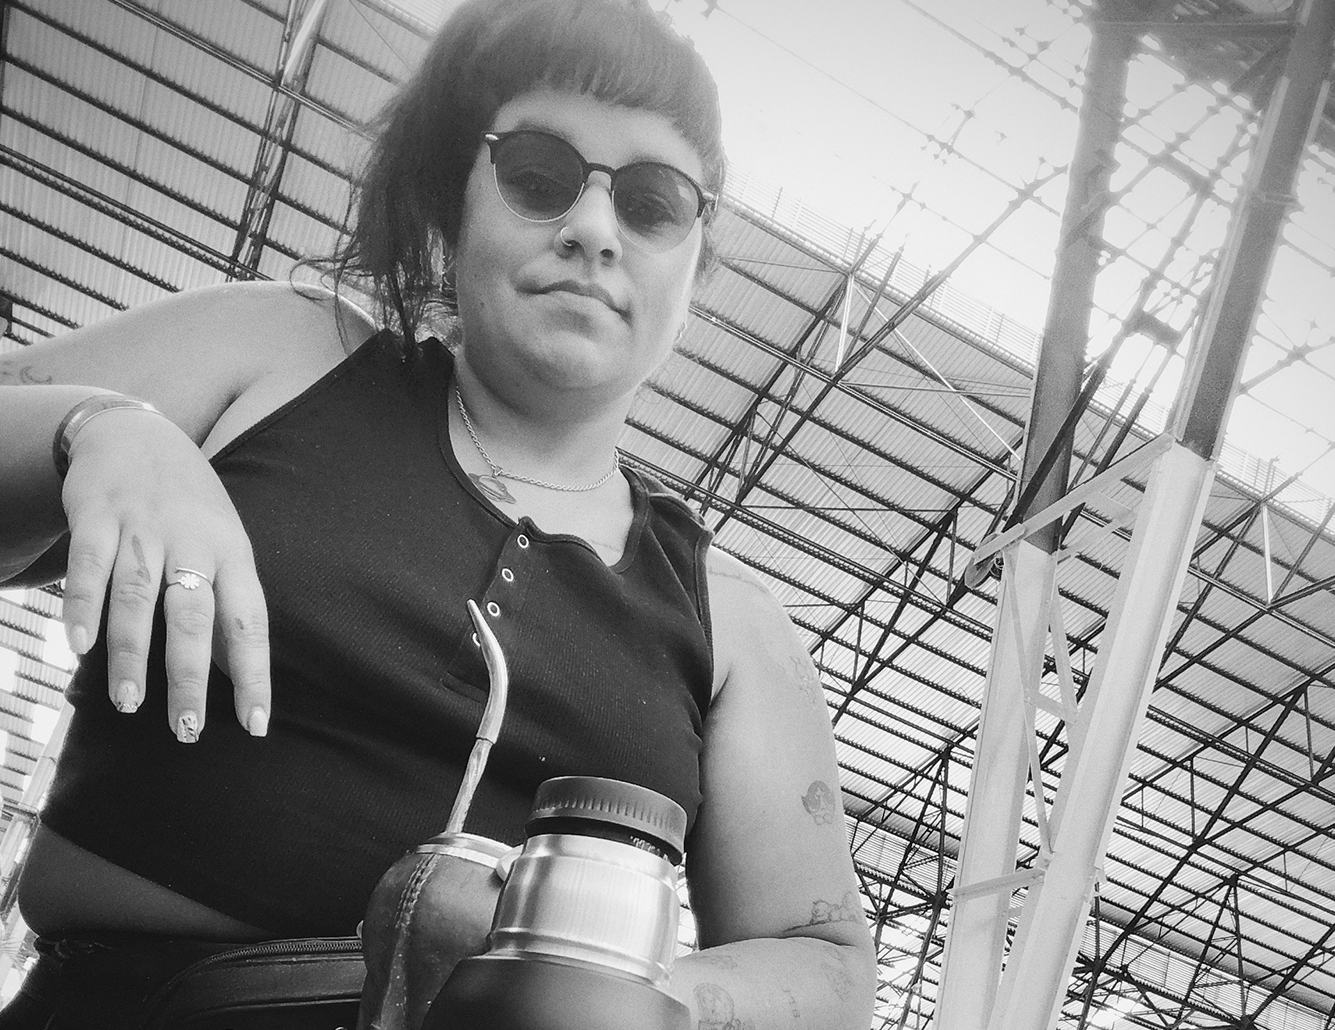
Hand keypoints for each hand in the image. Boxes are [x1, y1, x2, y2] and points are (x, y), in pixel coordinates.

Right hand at [58, 409, 269, 740]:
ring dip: (132, 653)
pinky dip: (82, 606)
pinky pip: (88, 565)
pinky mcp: (97, 515)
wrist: (138, 432)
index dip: (254, 674)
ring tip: (128, 702)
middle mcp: (193, 541)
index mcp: (233, 554)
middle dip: (189, 677)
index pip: (249, 623)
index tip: (256, 725)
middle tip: (186, 729)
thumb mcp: (222, 546)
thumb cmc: (190, 507)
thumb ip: (222, 604)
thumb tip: (230, 672)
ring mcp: (144, 527)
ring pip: (138, 596)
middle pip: (193, 616)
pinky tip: (79, 647)